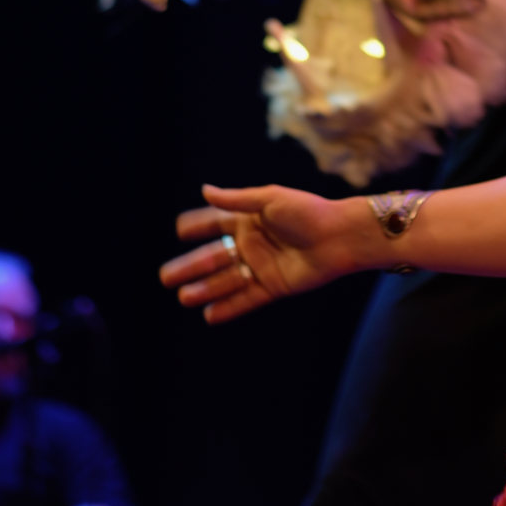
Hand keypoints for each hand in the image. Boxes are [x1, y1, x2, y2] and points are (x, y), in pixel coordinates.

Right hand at [159, 185, 360, 323]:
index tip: (178, 231)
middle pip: (215, 257)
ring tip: (184, 296)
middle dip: (191, 266)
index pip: (216, 223)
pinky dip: (229, 307)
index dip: (197, 227)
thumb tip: (205, 190)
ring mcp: (261, 266)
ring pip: (227, 280)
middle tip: (165, 277)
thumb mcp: (270, 199)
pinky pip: (246, 299)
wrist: (340, 236)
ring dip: (205, 288)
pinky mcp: (273, 286)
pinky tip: (209, 315)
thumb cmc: (307, 211)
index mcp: (250, 219)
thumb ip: (236, 200)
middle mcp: (252, 244)